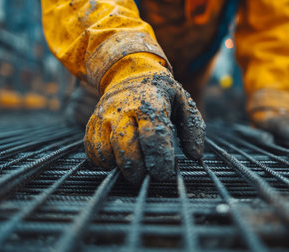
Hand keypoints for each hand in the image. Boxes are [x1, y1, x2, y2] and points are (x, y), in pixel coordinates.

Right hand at [84, 74, 204, 182]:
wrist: (128, 73)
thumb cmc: (160, 93)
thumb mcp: (183, 101)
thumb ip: (193, 128)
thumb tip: (195, 155)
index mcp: (150, 103)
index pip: (152, 136)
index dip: (159, 158)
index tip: (166, 172)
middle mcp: (123, 110)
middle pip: (126, 148)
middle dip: (139, 170)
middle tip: (149, 176)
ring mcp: (104, 117)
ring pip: (106, 152)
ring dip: (120, 168)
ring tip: (135, 169)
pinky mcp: (92, 125)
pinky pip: (93, 152)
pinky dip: (104, 163)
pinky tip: (118, 161)